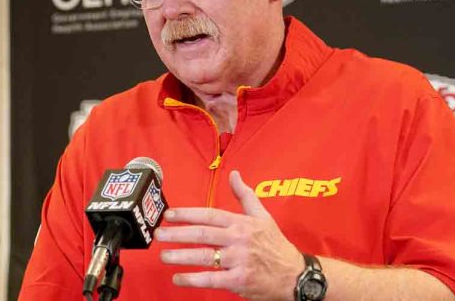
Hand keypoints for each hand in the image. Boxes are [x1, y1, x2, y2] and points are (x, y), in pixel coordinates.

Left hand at [155, 170, 304, 299]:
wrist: (294, 274)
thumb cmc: (275, 245)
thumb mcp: (263, 215)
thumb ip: (245, 195)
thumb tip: (234, 174)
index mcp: (242, 223)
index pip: (210, 215)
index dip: (188, 214)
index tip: (169, 214)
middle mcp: (239, 239)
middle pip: (203, 234)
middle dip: (177, 233)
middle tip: (159, 234)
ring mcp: (239, 260)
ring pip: (204, 256)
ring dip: (180, 256)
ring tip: (163, 255)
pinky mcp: (239, 280)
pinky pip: (212, 279)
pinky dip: (193, 279)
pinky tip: (178, 278)